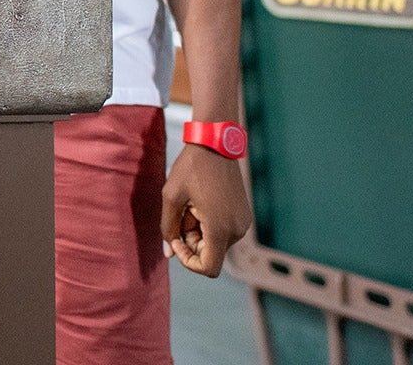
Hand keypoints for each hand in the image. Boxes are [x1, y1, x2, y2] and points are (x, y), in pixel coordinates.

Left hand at [161, 143, 252, 276]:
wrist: (215, 144)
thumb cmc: (191, 168)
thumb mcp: (172, 197)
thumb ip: (168, 228)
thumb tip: (169, 253)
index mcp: (220, 228)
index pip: (209, 268)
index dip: (189, 261)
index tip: (176, 240)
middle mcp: (237, 230)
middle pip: (210, 254)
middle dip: (191, 241)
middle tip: (182, 213)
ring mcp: (243, 223)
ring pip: (216, 243)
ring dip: (199, 231)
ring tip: (192, 205)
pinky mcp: (244, 216)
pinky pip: (223, 232)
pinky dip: (209, 225)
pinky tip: (201, 203)